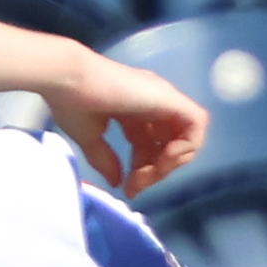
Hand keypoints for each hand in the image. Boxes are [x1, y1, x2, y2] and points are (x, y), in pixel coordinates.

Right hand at [44, 56, 208, 198]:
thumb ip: (106, 160)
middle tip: (134, 186)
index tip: (126, 187)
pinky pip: (197, 124)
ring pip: (186, 137)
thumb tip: (117, 182)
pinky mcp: (171, 99)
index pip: (150, 145)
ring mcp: (164, 99)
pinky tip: (164, 158)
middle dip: (155, 171)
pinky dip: (187, 145)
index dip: (142, 170)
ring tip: (149, 174)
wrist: (70, 80)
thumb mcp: (89, 139)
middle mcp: (153, 104)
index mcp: (134, 111)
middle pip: (169, 144)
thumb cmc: (73, 104)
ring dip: (170, 162)